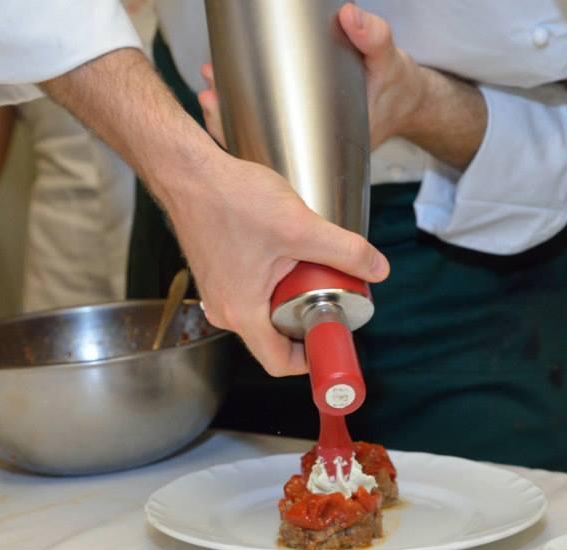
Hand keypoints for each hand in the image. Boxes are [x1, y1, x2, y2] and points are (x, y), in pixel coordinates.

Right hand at [41, 48, 388, 377]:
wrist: (188, 170)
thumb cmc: (229, 198)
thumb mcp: (300, 227)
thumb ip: (345, 250)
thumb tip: (378, 268)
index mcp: (241, 312)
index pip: (280, 362)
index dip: (313, 359)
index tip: (334, 338)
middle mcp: (224, 309)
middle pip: (276, 336)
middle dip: (308, 318)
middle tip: (333, 291)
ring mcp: (217, 291)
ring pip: (265, 310)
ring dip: (292, 295)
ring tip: (313, 266)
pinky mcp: (217, 271)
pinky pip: (252, 289)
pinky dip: (275, 278)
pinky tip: (288, 250)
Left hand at [198, 4, 425, 150]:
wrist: (405, 100)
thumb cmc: (394, 86)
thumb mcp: (388, 60)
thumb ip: (372, 37)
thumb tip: (348, 14)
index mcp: (326, 145)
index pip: (272, 147)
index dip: (236, 129)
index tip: (215, 99)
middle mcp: (312, 148)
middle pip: (257, 143)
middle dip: (226, 118)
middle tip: (209, 88)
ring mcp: (307, 140)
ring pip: (259, 137)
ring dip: (231, 114)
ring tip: (209, 87)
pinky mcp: (306, 130)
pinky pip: (271, 128)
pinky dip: (247, 114)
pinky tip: (227, 94)